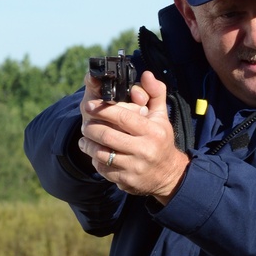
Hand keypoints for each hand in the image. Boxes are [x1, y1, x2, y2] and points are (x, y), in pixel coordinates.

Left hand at [79, 69, 189, 202]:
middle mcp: (145, 150)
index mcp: (152, 131)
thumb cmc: (161, 141)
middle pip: (107, 135)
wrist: (170, 175)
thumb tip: (147, 74)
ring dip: (88, 144)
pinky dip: (95, 160)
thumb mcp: (161, 117)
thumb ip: (154, 93)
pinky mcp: (127, 181)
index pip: (122, 117)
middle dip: (90, 127)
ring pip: (101, 154)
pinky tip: (95, 153)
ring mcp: (135, 167)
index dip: (102, 109)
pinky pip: (103, 169)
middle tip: (85, 123)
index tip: (89, 105)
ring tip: (86, 138)